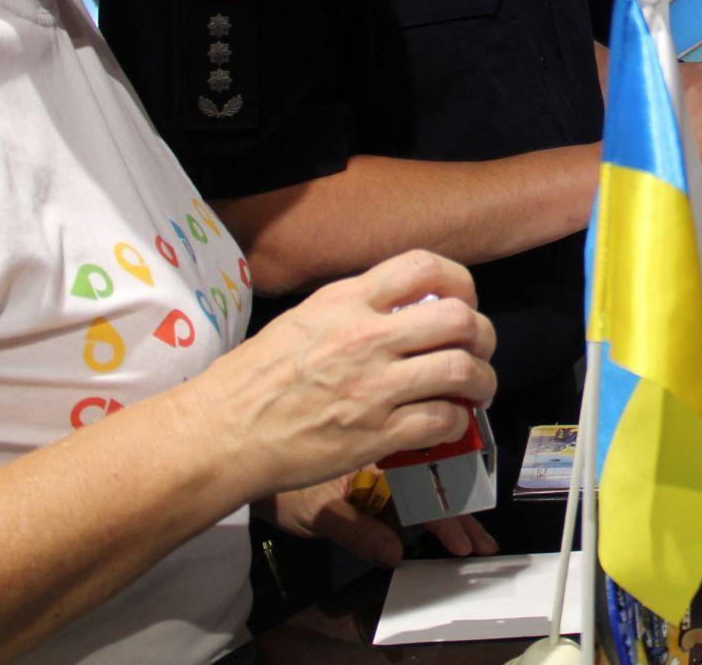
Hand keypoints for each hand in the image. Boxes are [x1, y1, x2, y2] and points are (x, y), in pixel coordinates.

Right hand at [185, 250, 496, 503]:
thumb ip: (354, 306)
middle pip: (459, 319)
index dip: (460, 281)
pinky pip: (442, 421)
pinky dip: (456, 422)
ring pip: (463, 371)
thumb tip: (404, 306)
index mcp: (345, 301)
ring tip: (477, 391)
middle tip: (478, 351)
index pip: (423, 266)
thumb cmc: (253, 379)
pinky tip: (447, 423)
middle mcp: (365, 337)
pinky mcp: (376, 435)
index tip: (464, 301)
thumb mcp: (303, 317)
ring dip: (482, 382)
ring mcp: (373, 388)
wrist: (219, 434)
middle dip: (482, 335)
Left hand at [259, 472, 499, 568]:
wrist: (247, 460)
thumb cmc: (278, 481)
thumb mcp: (317, 510)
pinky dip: (428, 508)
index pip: (426, 479)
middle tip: (478, 543)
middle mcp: (385, 454)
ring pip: (426, 486)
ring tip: (471, 539)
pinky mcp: (370, 476)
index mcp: (377, 452)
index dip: (447, 511)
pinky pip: (407, 491)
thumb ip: (357, 531)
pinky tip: (445, 525)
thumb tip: (393, 553)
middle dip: (458, 514)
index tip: (463, 536)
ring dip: (449, 512)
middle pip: (435, 481)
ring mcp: (379, 465)